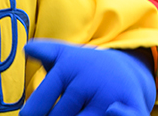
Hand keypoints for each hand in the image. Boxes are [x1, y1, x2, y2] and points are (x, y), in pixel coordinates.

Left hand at [21, 40, 155, 115]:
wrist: (127, 70)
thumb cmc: (85, 68)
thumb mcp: (65, 56)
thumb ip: (44, 53)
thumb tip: (26, 49)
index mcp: (67, 69)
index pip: (40, 103)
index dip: (32, 113)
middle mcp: (86, 82)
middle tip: (62, 110)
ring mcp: (108, 96)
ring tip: (78, 110)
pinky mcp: (131, 107)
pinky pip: (124, 115)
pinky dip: (119, 114)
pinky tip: (110, 109)